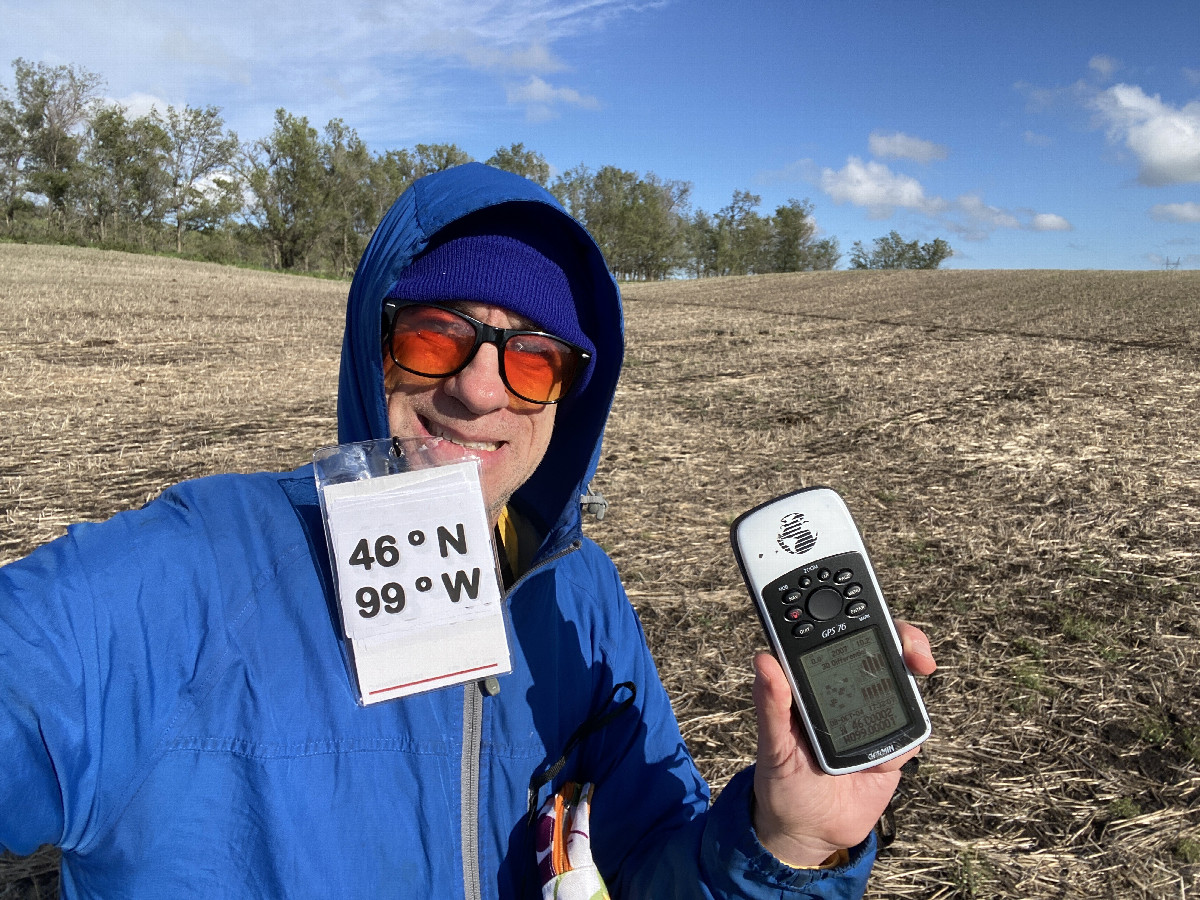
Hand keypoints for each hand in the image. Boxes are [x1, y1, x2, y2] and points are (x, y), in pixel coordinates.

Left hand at [750, 622, 935, 866]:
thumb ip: (770, 706)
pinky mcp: (893, 743)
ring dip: (906, 695)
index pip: (835, 634)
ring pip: (904, 686)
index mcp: (813, 680)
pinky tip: (876, 763)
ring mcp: (874, 713)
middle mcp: (847, 689)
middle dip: (903, 641)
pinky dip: (900, 745)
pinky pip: (911, 733)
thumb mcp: (773, 746)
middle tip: (913, 652)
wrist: (810, 832)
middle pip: (883, 648)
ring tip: (893, 708)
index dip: (852, 613)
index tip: (866, 607)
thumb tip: (763, 660)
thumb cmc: (782, 782)